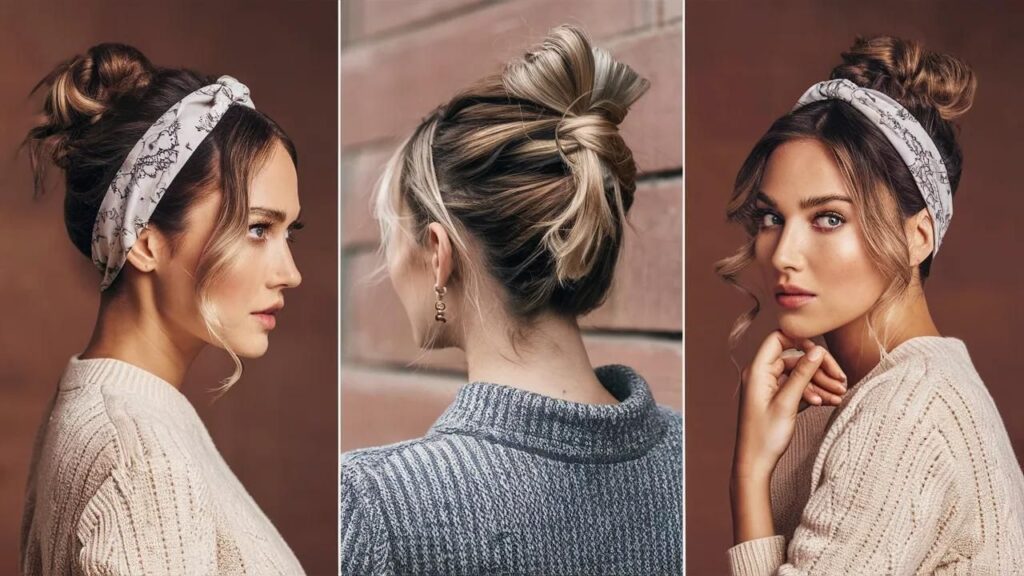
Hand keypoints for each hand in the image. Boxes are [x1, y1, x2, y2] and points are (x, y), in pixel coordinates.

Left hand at [733, 331, 846, 480]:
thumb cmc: (765, 436)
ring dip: (820, 383)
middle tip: (841, 380)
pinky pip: (797, 389)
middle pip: (794, 358)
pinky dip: (813, 393)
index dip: (801, 341)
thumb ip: (802, 374)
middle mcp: (761, 375)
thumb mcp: (787, 403)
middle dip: (819, 368)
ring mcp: (769, 388)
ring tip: (841, 394)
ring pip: (799, 375)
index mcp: (757, 371)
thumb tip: (817, 350)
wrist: (755, 464)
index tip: (823, 353)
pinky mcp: (777, 400)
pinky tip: (830, 402)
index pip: (778, 339)